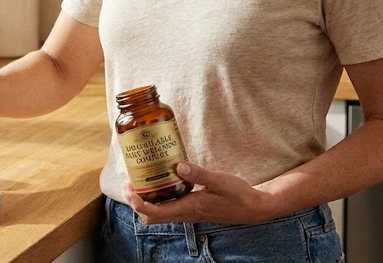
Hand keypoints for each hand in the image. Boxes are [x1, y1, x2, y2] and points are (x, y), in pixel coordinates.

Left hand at [123, 162, 272, 224]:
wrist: (253, 208)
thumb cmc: (238, 195)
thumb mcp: (220, 181)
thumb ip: (198, 174)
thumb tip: (177, 166)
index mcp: (188, 208)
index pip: (155, 213)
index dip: (138, 204)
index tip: (129, 189)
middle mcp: (185, 213)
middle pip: (151, 216)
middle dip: (136, 202)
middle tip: (130, 182)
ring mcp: (188, 213)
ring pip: (159, 213)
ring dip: (146, 200)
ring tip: (140, 180)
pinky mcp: (191, 208)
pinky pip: (169, 207)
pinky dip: (158, 197)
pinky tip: (161, 180)